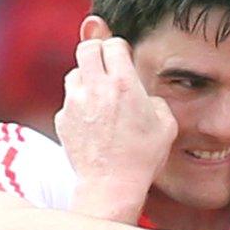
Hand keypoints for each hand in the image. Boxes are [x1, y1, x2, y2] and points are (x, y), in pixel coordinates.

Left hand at [56, 38, 177, 220]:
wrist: (111, 185)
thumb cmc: (142, 157)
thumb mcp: (166, 126)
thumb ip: (156, 101)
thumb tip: (145, 98)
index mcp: (123, 84)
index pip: (113, 45)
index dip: (119, 49)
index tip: (123, 57)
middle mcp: (95, 88)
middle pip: (86, 48)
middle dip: (97, 50)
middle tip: (106, 63)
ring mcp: (74, 103)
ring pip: (74, 73)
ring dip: (86, 77)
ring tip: (99, 93)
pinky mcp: (62, 120)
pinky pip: (68, 101)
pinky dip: (78, 104)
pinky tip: (91, 120)